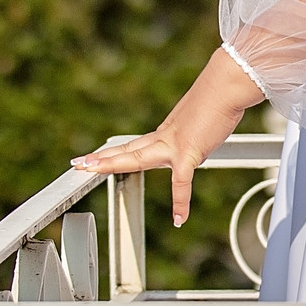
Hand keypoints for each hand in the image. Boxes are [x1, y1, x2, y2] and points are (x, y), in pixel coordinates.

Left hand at [71, 47, 265, 225]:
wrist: (228, 86)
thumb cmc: (223, 97)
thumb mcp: (205, 117)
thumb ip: (200, 129)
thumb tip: (205, 133)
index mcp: (169, 131)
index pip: (137, 144)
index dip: (116, 151)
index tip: (99, 156)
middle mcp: (167, 137)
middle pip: (128, 150)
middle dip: (101, 158)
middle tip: (78, 163)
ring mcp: (174, 145)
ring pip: (136, 157)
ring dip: (111, 162)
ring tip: (90, 169)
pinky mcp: (189, 153)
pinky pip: (181, 182)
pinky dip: (181, 202)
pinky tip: (180, 220)